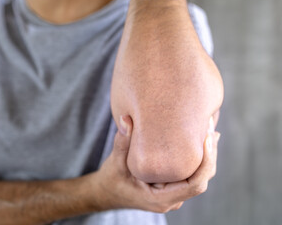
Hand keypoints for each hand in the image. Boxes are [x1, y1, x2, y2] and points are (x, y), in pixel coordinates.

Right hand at [91, 115, 219, 212]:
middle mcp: (171, 199)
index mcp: (160, 198)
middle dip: (210, 153)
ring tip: (210, 129)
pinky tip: (200, 140)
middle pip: (202, 179)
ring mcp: (173, 194)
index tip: (207, 138)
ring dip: (207, 155)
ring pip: (199, 177)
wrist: (107, 193)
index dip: (206, 162)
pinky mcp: (172, 187)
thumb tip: (126, 118)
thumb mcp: (115, 162)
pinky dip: (198, 158)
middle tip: (211, 127)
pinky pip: (191, 175)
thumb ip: (122, 141)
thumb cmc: (111, 180)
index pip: (195, 185)